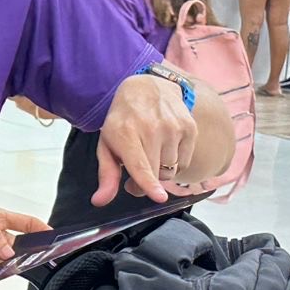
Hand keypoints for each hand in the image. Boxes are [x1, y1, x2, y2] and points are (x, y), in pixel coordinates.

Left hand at [0, 203, 48, 275]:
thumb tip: (7, 248)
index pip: (21, 221)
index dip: (37, 226)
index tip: (51, 232)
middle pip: (18, 242)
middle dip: (29, 247)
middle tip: (37, 252)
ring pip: (8, 258)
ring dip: (15, 261)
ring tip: (20, 260)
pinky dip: (1, 270)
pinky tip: (4, 267)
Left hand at [94, 73, 197, 207]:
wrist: (147, 87)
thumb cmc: (123, 121)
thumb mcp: (107, 145)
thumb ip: (106, 175)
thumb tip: (99, 202)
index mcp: (126, 134)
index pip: (141, 164)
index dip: (149, 183)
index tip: (159, 197)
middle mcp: (152, 129)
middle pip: (157, 173)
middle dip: (147, 183)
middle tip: (136, 172)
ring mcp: (174, 127)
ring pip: (172, 170)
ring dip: (161, 170)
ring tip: (152, 153)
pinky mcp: (190, 127)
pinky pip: (185, 162)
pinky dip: (175, 162)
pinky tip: (165, 147)